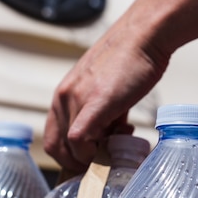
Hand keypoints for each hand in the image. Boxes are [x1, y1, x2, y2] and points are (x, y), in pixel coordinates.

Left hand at [44, 18, 168, 171]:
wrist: (144, 36)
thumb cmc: (131, 59)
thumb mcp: (106, 89)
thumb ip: (101, 113)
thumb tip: (107, 137)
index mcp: (63, 94)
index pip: (53, 139)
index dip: (72, 155)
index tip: (95, 155)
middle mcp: (64, 97)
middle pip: (57, 148)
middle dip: (81, 161)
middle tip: (106, 157)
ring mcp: (77, 100)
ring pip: (68, 147)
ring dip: (92, 156)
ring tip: (119, 142)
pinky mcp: (94, 103)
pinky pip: (80, 140)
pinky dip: (94, 153)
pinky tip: (119, 141)